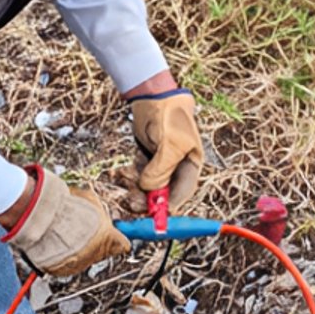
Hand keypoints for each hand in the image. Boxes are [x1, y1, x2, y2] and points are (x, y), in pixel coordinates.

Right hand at [0, 166, 129, 276]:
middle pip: (102, 251)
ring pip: (84, 258)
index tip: (116, 234)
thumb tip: (101, 211)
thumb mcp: (90, 200)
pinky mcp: (63, 270)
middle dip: (96, 242)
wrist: (42, 219)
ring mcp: (80, 264)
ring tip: (65, 232)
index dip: (117, 237)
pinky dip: (64, 255)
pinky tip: (57, 241)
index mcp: (109, 238)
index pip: (123, 245)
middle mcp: (96, 254)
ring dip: (78, 248)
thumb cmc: (66, 207)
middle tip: (83, 229)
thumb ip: (100, 211)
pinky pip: (68, 263)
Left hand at [122, 86, 202, 212]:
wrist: (153, 95)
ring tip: (125, 178)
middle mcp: (177, 168)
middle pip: (163, 194)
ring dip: (135, 187)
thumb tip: (149, 189)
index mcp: (191, 165)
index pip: (182, 194)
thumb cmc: (169, 115)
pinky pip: (138, 176)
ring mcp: (161, 164)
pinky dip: (130, 177)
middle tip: (132, 201)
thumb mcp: (169, 143)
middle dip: (147, 199)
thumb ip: (161, 169)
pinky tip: (123, 172)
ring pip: (148, 187)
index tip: (154, 217)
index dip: (168, 207)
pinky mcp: (147, 159)